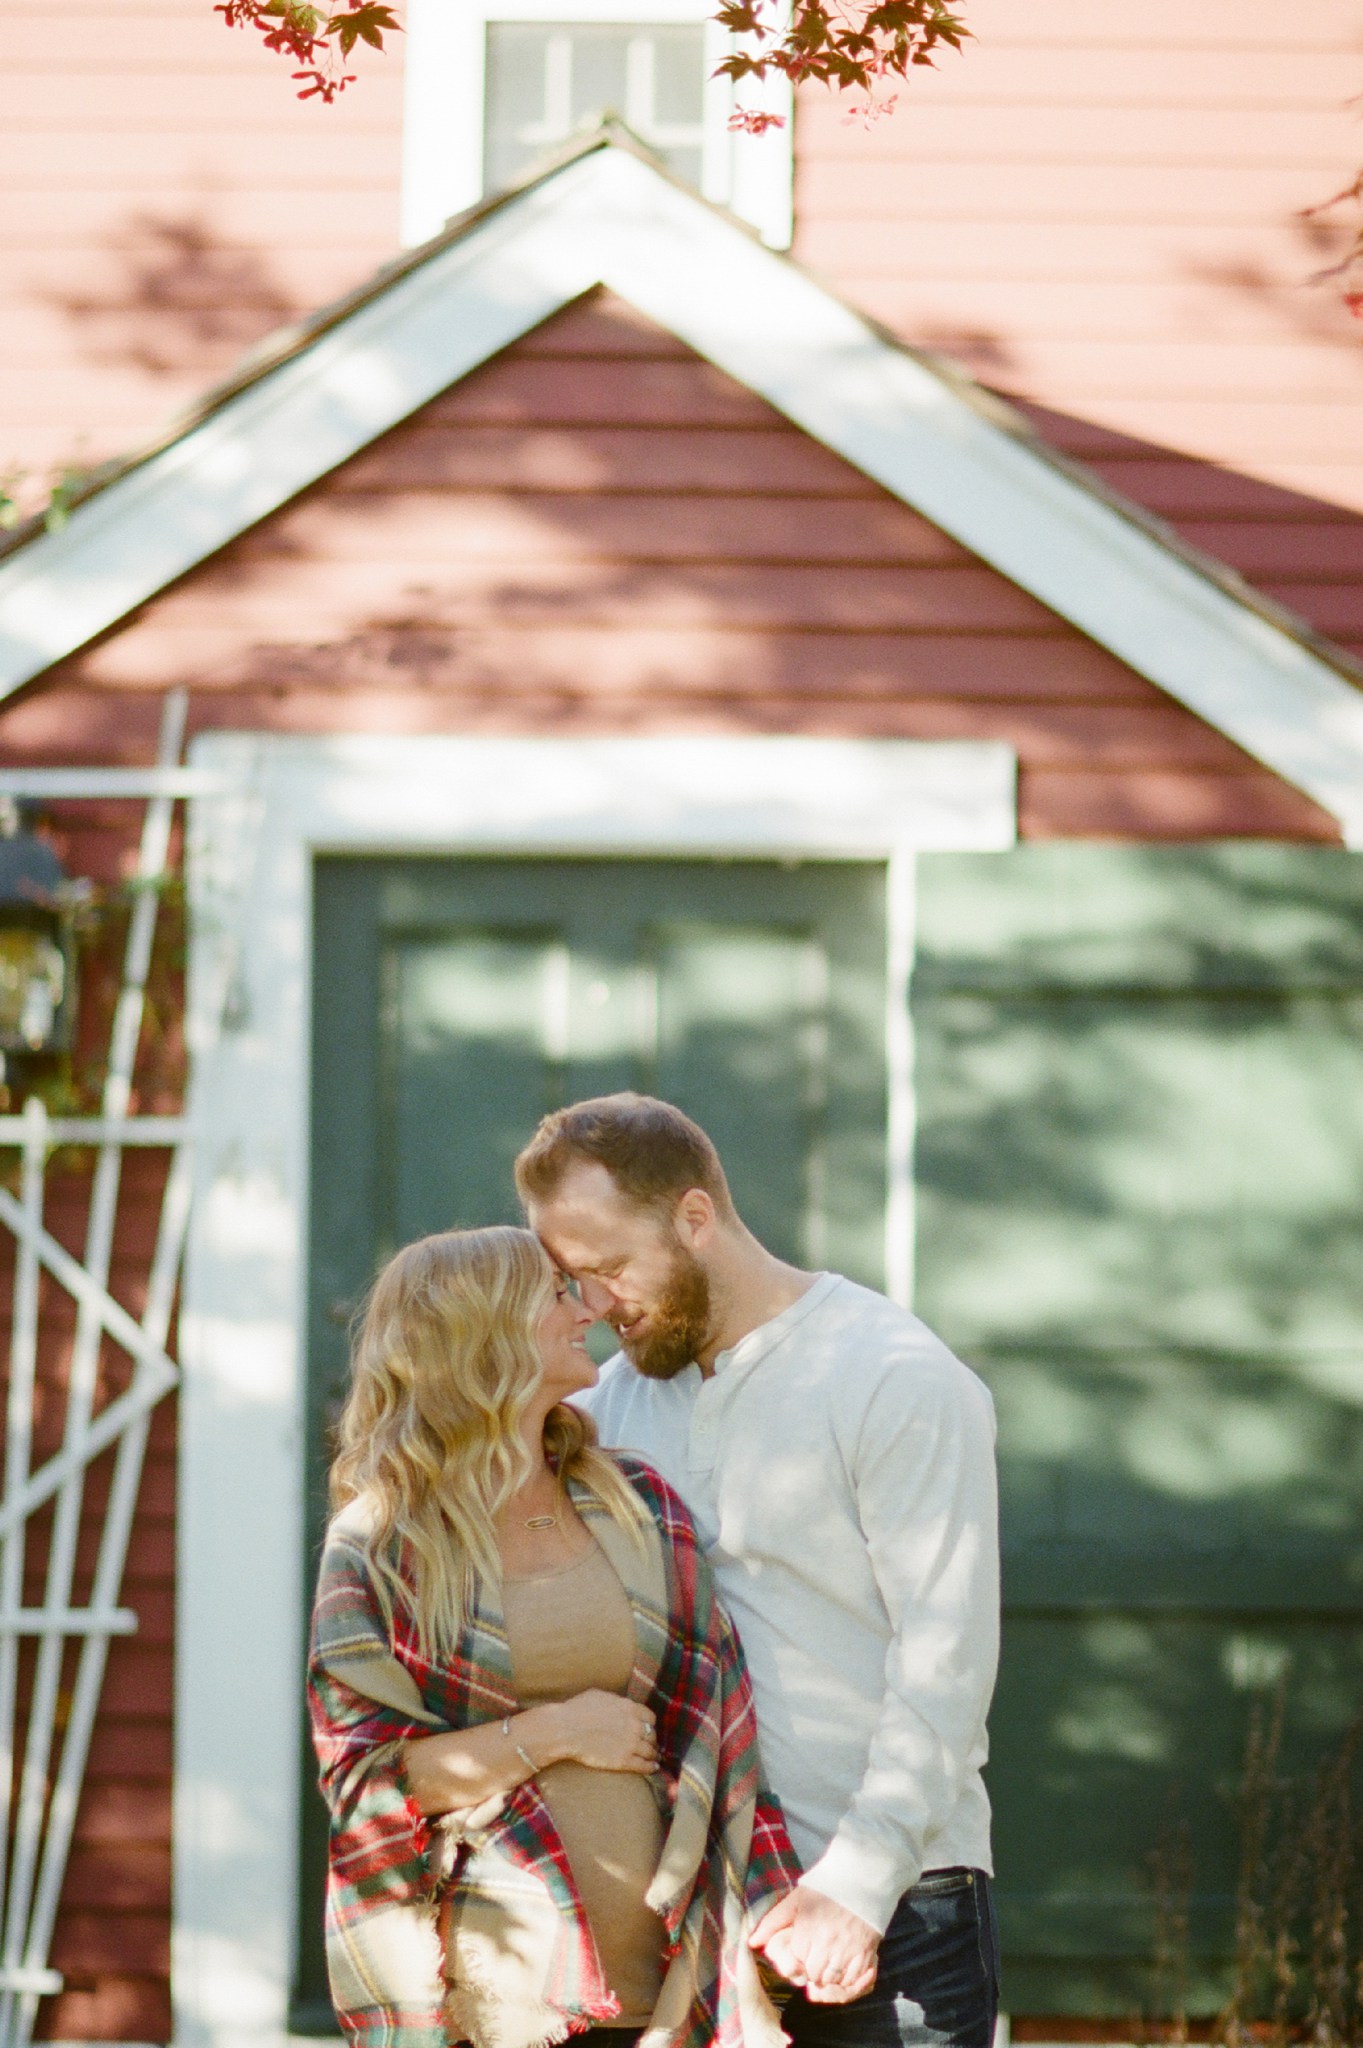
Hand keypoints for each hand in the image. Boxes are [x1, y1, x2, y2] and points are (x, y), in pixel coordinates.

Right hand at [544, 1690, 658, 1773]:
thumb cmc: (577, 1710)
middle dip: (652, 1739)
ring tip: (655, 1758)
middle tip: (651, 1744)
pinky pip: (643, 1765)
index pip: (650, 1717)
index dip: (650, 1724)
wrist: (566, 1730)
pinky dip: (650, 1767)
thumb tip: (618, 1704)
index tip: (648, 1728)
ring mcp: (630, 1744)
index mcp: (629, 1708)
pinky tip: (653, 1768)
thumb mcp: (599, 1696)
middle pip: (652, 1734)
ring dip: (654, 1754)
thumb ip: (615, 1701)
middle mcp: (634, 1725)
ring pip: (650, 1751)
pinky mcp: (623, 1761)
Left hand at [749, 1886, 879, 2002]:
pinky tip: (844, 1963)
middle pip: (814, 1974)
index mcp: (807, 1931)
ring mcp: (847, 1951)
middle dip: (814, 1968)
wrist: (861, 1879)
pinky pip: (852, 1979)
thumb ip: (772, 1923)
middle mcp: (826, 1944)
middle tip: (817, 1955)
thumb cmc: (825, 1889)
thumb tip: (751, 1943)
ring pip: (832, 1979)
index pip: (797, 1962)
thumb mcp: (795, 1901)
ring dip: (829, 1974)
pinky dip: (847, 1977)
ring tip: (830, 1959)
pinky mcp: (864, 1953)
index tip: (805, 1948)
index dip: (800, 1957)